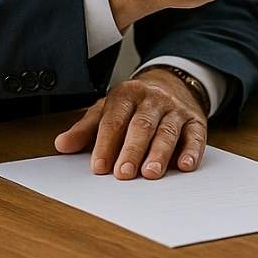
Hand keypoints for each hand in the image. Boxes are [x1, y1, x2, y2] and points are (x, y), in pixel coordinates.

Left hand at [54, 66, 208, 179]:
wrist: (171, 84)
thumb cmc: (133, 105)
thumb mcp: (106, 109)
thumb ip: (85, 129)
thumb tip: (62, 145)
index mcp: (127, 94)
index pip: (115, 119)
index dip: (106, 143)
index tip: (99, 166)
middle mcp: (153, 99)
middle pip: (141, 125)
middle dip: (132, 150)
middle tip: (123, 173)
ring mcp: (175, 109)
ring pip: (167, 130)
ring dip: (160, 152)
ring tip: (150, 173)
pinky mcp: (195, 120)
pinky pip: (195, 135)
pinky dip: (192, 151)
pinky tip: (185, 165)